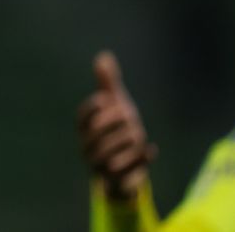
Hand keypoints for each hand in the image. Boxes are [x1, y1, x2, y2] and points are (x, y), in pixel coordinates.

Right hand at [77, 51, 155, 201]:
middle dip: (118, 121)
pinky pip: (127, 172)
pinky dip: (140, 159)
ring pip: (112, 152)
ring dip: (130, 140)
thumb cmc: (116, 129)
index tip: (111, 100)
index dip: (96, 106)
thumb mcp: (114, 104)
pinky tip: (151, 149)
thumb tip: (103, 55)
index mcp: (84, 129)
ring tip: (139, 135)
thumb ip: (107, 82)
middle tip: (130, 116)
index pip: (83, 116)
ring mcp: (100, 165)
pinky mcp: (116, 180)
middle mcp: (87, 147)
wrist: (123, 167)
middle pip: (100, 132)